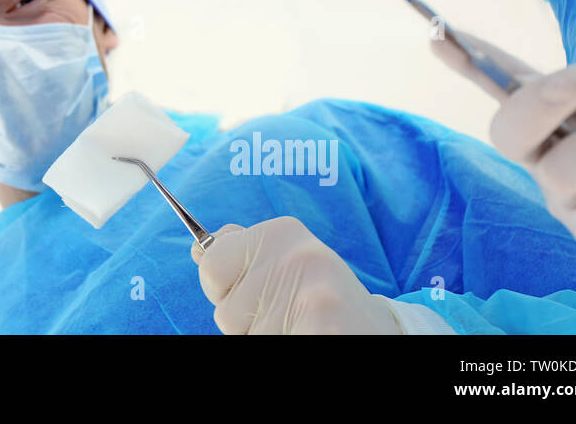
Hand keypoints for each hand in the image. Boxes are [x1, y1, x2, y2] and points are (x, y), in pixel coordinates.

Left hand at [194, 217, 401, 333]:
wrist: (378, 329)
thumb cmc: (320, 299)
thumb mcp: (285, 262)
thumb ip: (243, 253)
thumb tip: (197, 249)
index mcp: (282, 231)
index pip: (210, 265)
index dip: (225, 290)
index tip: (255, 293)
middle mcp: (298, 253)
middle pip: (225, 309)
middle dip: (246, 322)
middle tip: (287, 314)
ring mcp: (312, 291)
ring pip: (243, 335)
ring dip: (264, 337)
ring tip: (299, 326)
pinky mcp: (321, 325)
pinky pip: (263, 344)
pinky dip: (284, 342)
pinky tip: (306, 334)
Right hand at [432, 33, 575, 256]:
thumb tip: (560, 87)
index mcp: (548, 109)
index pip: (496, 80)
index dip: (464, 60)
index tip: (436, 36)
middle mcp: (542, 153)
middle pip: (506, 133)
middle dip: (533, 105)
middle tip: (571, 84)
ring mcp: (562, 196)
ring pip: (561, 170)